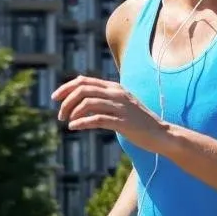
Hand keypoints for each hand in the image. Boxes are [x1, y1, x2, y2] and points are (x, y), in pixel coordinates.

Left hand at [52, 75, 167, 151]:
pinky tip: (74, 127)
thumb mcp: (122, 104)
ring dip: (72, 112)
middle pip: (83, 90)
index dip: (66, 87)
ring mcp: (120, 107)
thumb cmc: (139, 121)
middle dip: (66, 101)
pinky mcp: (122, 122)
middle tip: (60, 115)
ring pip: (87, 103)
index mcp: (115, 87)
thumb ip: (105, 99)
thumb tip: (83, 99)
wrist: (161, 134)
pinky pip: (96, 119)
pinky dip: (81, 123)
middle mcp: (116, 94)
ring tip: (67, 122)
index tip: (55, 98)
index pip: (84, 81)